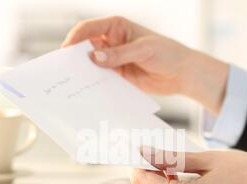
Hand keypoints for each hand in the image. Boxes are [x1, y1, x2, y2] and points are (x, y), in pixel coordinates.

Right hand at [63, 16, 228, 113]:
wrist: (182, 73)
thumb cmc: (167, 53)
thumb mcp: (144, 50)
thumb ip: (119, 54)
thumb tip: (94, 57)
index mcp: (116, 27)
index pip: (88, 29)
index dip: (74, 39)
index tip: (65, 52)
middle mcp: (112, 42)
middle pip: (85, 47)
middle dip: (75, 58)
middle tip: (64, 71)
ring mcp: (114, 59)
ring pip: (91, 65)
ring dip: (84, 73)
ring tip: (73, 85)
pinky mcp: (117, 75)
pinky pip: (101, 79)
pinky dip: (94, 84)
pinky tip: (89, 92)